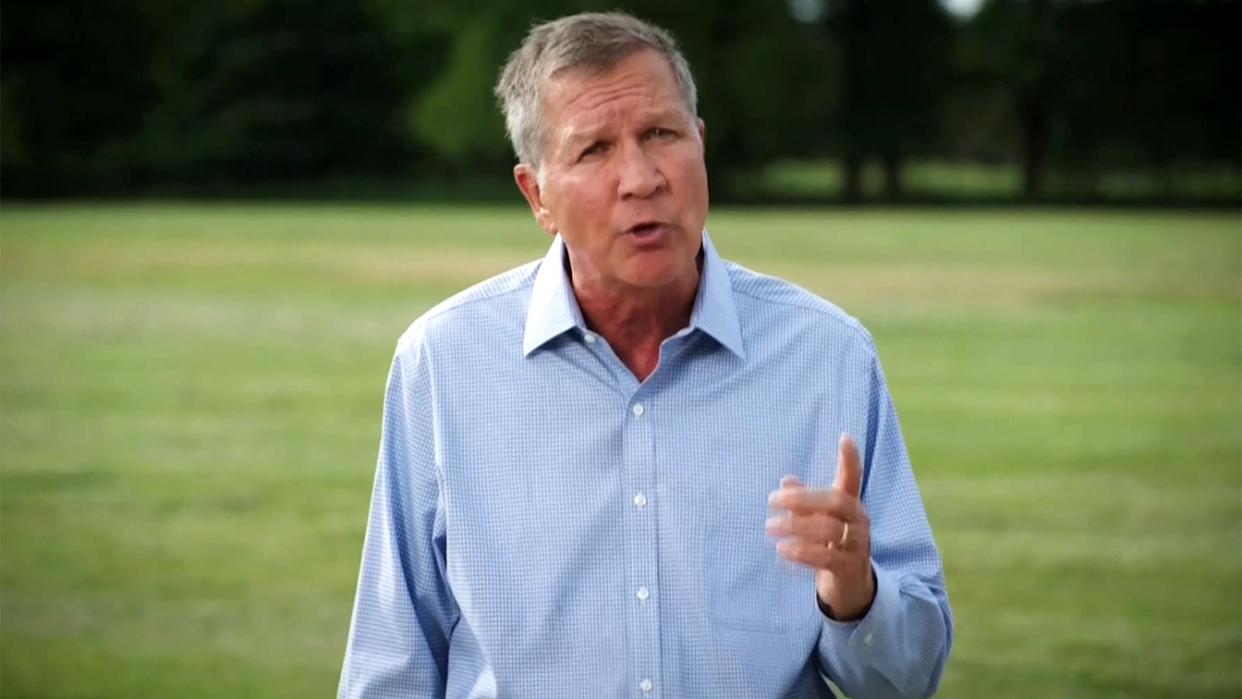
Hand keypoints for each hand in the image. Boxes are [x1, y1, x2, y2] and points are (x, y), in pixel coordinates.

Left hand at [766, 434, 874, 620]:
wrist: (851, 586)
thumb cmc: (830, 544)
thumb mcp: (817, 521)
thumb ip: (803, 502)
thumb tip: (785, 481)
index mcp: (850, 504)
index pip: (853, 477)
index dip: (850, 458)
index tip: (845, 437)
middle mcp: (858, 521)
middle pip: (835, 501)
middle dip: (802, 498)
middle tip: (772, 500)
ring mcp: (857, 545)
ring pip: (828, 529)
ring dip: (795, 526)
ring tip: (770, 527)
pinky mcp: (848, 568)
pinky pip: (824, 557)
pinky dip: (801, 552)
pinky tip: (781, 550)